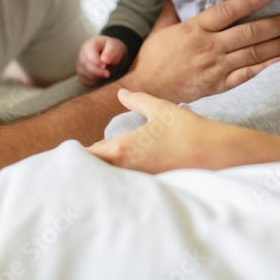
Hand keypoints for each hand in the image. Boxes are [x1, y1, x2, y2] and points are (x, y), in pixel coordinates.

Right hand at [77, 36, 127, 85]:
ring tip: (105, 74)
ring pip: (83, 73)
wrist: (111, 54)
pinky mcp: (81, 73)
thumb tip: (104, 60)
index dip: (96, 62)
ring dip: (95, 77)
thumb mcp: (114, 47)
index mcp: (90, 45)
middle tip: (108, 73)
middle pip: (84, 65)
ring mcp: (80, 64)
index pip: (88, 53)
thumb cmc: (112, 49)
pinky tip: (100, 78)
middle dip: (97, 71)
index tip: (105, 66)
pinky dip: (92, 82)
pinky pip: (83, 80)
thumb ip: (110, 52)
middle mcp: (82, 54)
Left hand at [89, 89, 255, 172]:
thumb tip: (122, 93)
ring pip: (110, 179)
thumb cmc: (187, 130)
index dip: (75, 154)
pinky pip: (126, 184)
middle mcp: (126, 167)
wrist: (214, 154)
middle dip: (85, 166)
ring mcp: (138, 180)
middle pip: (94, 171)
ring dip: (102, 173)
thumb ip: (137, 100)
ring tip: (96, 167)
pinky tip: (123, 174)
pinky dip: (119, 179)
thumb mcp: (160, 109)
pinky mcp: (150, 186)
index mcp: (122, 148)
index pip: (87, 155)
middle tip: (76, 160)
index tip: (65, 152)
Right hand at [118, 0, 279, 103]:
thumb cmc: (150, 60)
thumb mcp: (158, 31)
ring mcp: (215, 67)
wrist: (145, 91)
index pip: (228, 11)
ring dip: (277, 45)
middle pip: (248, 33)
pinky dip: (265, 69)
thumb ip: (169, 12)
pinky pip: (246, 76)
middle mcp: (208, 46)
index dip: (249, 1)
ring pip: (252, 53)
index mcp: (195, 29)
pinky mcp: (218, 86)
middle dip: (274, 24)